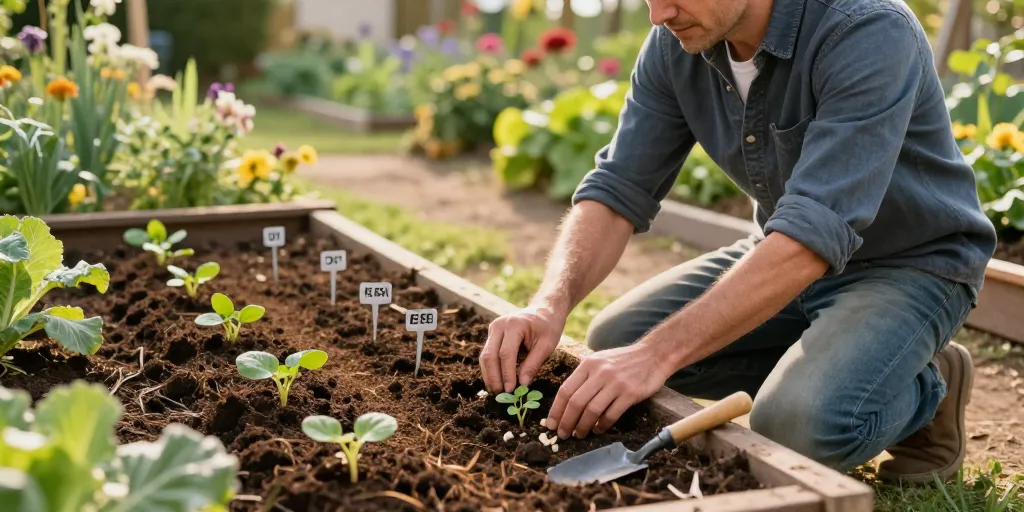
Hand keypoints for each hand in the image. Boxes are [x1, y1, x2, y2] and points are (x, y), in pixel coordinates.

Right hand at [479, 305, 565, 392]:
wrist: (544, 310)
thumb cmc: (548, 327)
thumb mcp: (547, 345)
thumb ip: (533, 364)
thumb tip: (522, 385)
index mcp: (514, 324)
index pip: (505, 353)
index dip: (506, 373)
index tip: (511, 390)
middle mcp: (499, 325)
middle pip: (490, 355)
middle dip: (494, 377)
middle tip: (500, 394)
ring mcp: (493, 328)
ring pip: (485, 356)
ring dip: (489, 375)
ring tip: (497, 391)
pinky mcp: (492, 334)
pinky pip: (488, 354)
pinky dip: (491, 369)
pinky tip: (496, 382)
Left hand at [545, 342, 673, 438]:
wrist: (653, 355)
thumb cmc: (623, 361)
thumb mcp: (599, 361)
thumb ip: (584, 377)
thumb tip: (566, 402)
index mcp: (588, 364)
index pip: (565, 390)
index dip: (556, 410)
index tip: (551, 424)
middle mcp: (600, 373)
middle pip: (576, 402)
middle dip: (566, 422)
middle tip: (563, 434)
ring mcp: (616, 383)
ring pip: (592, 410)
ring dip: (583, 426)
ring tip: (579, 434)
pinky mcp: (630, 393)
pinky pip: (611, 414)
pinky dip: (602, 425)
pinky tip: (598, 429)